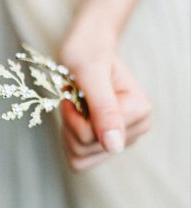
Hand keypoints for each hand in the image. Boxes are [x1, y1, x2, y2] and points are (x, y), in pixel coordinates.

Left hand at [58, 37, 150, 171]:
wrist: (88, 48)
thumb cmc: (87, 53)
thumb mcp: (89, 73)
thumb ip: (104, 108)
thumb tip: (114, 147)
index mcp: (139, 112)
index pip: (89, 136)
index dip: (72, 114)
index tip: (75, 91)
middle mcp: (136, 129)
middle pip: (84, 149)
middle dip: (69, 122)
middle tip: (73, 96)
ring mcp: (122, 139)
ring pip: (80, 156)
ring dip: (68, 129)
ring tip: (76, 104)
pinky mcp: (109, 145)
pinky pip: (79, 158)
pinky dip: (70, 137)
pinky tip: (76, 116)